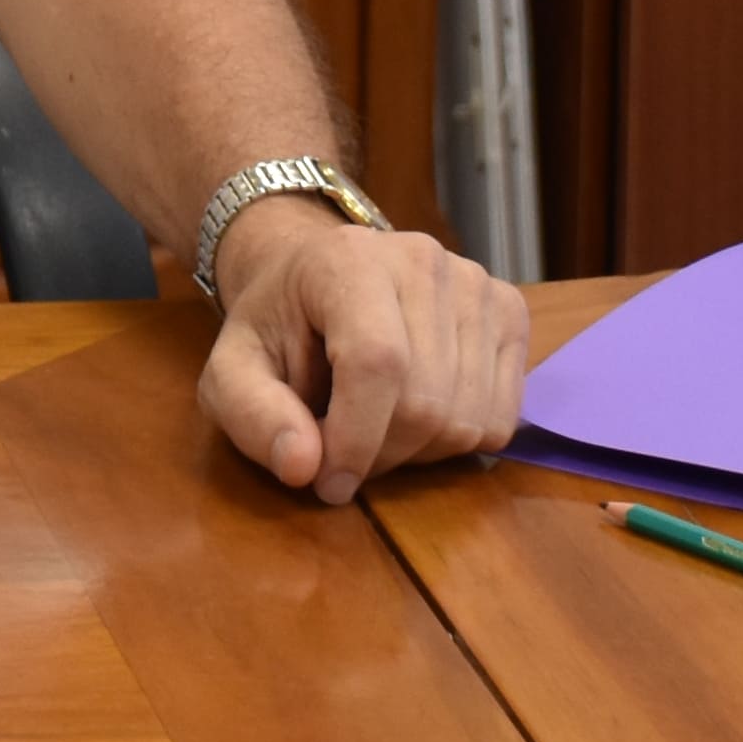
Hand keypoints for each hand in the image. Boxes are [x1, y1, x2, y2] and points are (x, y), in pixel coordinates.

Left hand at [197, 202, 525, 503]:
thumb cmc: (279, 328)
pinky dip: (456, 443)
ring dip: (416, 453)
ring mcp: (475, 283)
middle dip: (380, 455)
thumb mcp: (233, 370)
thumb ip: (251, 415)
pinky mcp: (510, 312)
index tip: (327, 482)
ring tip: (375, 428)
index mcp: (349, 259)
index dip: (356, 439)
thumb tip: (303, 467)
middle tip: (342, 454)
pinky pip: (501, 420)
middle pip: (426, 401)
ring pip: (467, 419)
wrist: (321, 279)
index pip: (377, 362)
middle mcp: (423, 259)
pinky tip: (416, 414)